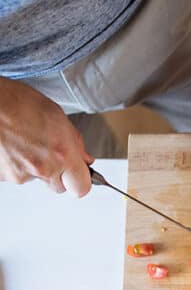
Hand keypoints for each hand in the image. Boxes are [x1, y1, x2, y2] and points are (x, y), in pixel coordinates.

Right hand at [0, 77, 92, 195]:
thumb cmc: (16, 101)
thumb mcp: (56, 115)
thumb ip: (75, 142)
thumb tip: (84, 158)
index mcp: (62, 154)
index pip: (81, 188)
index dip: (80, 181)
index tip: (78, 174)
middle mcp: (43, 168)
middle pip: (59, 187)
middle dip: (58, 174)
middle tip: (48, 152)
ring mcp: (21, 174)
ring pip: (36, 179)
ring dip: (34, 166)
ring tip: (24, 141)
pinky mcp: (2, 176)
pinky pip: (16, 174)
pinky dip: (15, 163)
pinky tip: (12, 145)